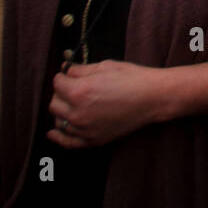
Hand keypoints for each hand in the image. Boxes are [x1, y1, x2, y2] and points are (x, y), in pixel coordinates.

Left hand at [46, 60, 165, 148]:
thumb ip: (80, 69)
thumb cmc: (132, 78)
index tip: (70, 75)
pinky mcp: (93, 140)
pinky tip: (53, 132)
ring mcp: (85, 129)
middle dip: (61, 93)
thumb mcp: (105, 66)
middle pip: (54, 103)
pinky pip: (68, 142)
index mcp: (79, 91)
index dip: (64, 76)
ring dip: (62, 111)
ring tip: (73, 104)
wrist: (153, 97)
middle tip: (74, 87)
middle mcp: (78, 113)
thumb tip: (65, 69)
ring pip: (59, 121)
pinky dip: (59, 137)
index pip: (57, 83)